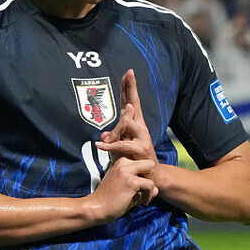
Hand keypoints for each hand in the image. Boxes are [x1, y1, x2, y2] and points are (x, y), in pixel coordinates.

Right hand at [88, 156, 157, 221]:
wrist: (96, 208)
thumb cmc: (109, 200)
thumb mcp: (127, 189)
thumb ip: (141, 186)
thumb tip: (156, 189)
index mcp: (121, 162)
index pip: (142, 162)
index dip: (145, 176)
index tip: (140, 188)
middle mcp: (123, 163)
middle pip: (149, 163)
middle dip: (150, 177)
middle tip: (144, 191)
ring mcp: (126, 171)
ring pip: (151, 171)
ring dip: (150, 188)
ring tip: (142, 199)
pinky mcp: (130, 181)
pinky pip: (150, 185)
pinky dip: (148, 195)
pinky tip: (141, 202)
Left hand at [96, 69, 157, 202]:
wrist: (149, 176)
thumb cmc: (133, 160)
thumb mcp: (120, 147)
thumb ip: (112, 139)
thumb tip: (102, 135)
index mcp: (135, 125)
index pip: (131, 103)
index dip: (129, 88)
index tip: (128, 72)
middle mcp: (141, 128)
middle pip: (134, 105)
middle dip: (130, 90)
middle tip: (128, 75)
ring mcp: (143, 138)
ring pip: (128, 123)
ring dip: (116, 127)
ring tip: (105, 138)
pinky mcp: (142, 150)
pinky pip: (123, 144)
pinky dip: (110, 146)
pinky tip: (100, 145)